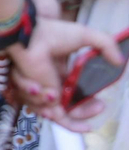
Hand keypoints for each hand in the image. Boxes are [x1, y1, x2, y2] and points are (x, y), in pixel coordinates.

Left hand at [8, 16, 121, 130]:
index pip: (75, 99)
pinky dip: (49, 108)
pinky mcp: (32, 94)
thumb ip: (106, 45)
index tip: (101, 105)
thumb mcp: (85, 36)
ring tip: (61, 94)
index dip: (88, 107)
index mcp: (61, 75)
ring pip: (54, 115)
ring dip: (64, 111)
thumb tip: (120, 61)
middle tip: (97, 107)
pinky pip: (42, 110)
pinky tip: (51, 93)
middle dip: (83, 116)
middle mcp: (49, 86)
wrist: (31, 34)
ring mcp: (40, 91)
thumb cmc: (54, 33)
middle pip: (67, 114)